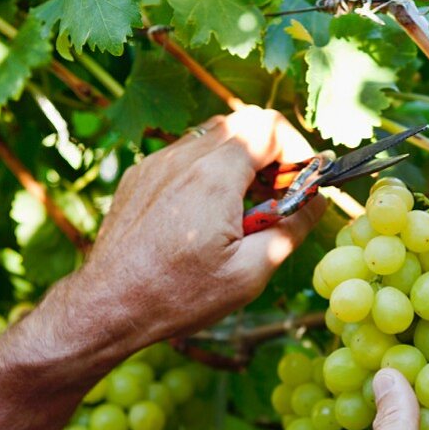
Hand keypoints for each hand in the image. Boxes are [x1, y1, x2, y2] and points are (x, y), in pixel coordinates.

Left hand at [58, 106, 322, 359]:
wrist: (109, 305)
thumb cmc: (179, 295)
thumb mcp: (251, 273)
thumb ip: (292, 228)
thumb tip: (318, 201)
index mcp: (214, 175)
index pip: (270, 126)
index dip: (297, 150)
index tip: (303, 183)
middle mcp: (183, 157)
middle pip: (243, 124)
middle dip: (271, 153)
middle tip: (278, 196)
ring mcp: (157, 163)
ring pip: (212, 136)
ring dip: (240, 161)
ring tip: (246, 208)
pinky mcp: (140, 176)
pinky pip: (185, 155)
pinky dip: (208, 171)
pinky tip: (209, 214)